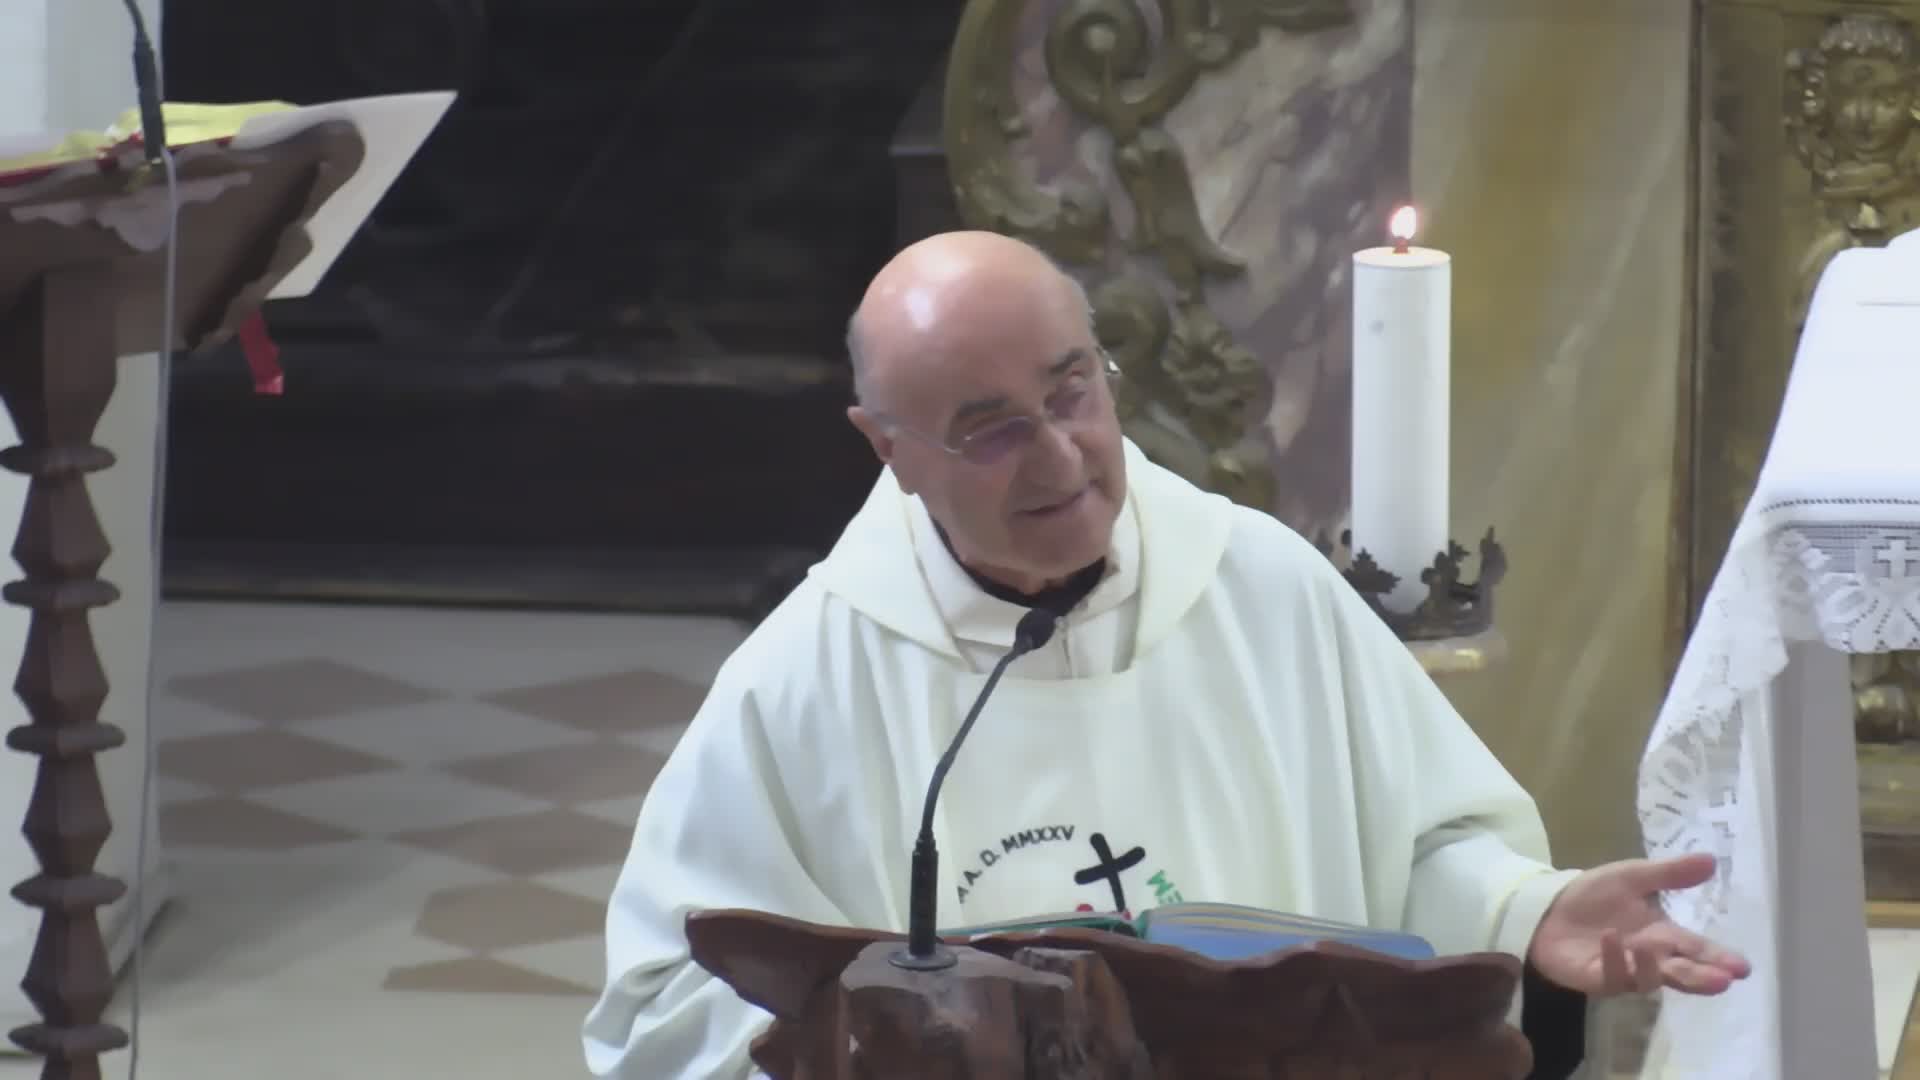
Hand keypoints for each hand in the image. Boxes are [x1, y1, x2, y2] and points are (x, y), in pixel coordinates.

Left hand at [1527, 853, 1750, 996]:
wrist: (1548, 907)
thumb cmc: (1593, 895)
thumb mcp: (1632, 877)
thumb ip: (1670, 873)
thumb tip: (1711, 860)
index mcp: (1662, 935)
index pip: (1696, 949)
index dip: (1718, 959)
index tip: (1742, 968)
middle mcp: (1649, 958)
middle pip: (1681, 973)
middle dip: (1701, 977)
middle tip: (1722, 980)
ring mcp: (1624, 971)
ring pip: (1648, 980)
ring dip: (1652, 966)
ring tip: (1650, 947)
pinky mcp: (1597, 978)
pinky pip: (1611, 976)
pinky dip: (1614, 958)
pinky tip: (1610, 938)